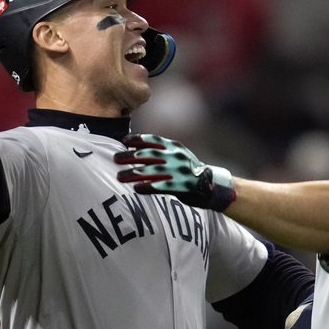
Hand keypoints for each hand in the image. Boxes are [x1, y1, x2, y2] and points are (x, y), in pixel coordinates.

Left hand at [114, 134, 235, 211]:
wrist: (212, 185)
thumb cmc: (190, 170)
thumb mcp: (179, 154)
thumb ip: (163, 151)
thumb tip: (138, 149)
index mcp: (175, 147)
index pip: (153, 140)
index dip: (138, 139)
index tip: (124, 141)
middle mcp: (176, 157)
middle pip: (148, 155)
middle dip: (130, 156)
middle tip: (115, 158)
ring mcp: (179, 172)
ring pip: (151, 171)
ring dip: (133, 174)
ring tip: (120, 177)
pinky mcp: (182, 186)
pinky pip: (161, 186)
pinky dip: (147, 187)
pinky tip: (136, 189)